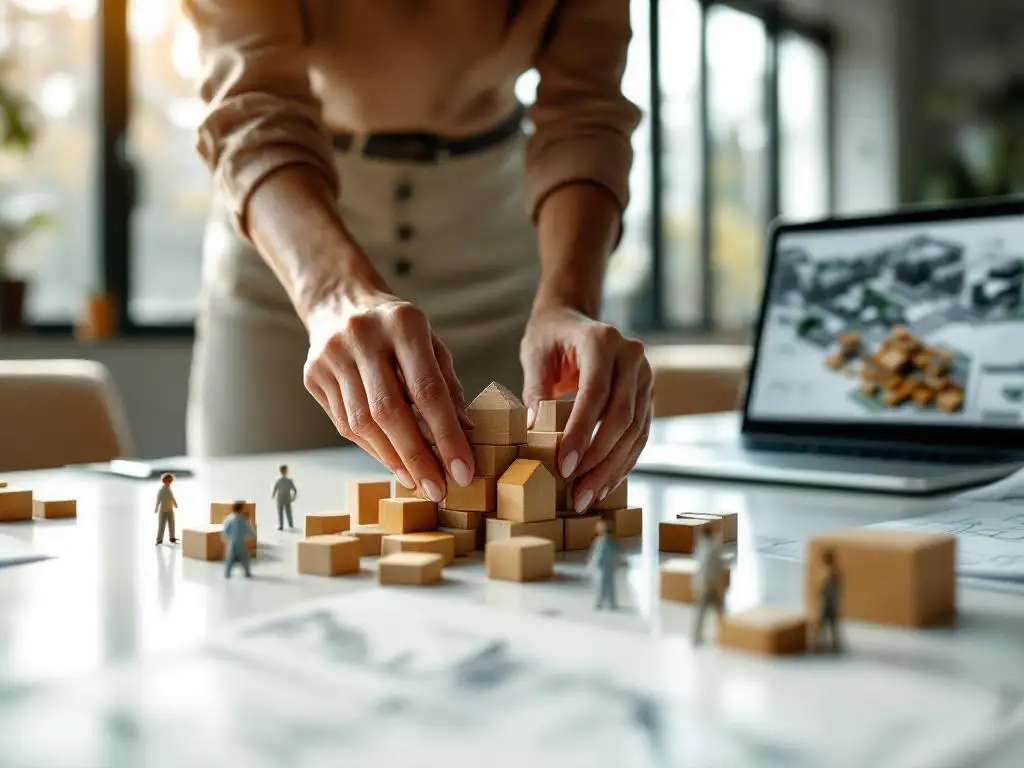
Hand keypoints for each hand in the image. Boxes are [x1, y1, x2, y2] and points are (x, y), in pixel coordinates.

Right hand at [303, 287, 474, 501]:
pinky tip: (392, 462)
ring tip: (417, 481)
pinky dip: (371, 448)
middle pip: (390, 411)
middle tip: (438, 489)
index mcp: (403, 323)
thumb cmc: (397, 329)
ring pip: (362, 422)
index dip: (447, 435)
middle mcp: (362, 336)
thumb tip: (465, 432)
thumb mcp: (431, 343)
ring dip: (393, 459)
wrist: (340, 301)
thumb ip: (447, 384)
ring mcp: (331, 356)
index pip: (428, 390)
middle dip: (418, 457)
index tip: (462, 470)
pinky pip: (344, 423)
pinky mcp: (313, 375)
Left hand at [520, 305, 652, 512]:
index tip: (564, 467)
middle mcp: (632, 357)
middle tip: (577, 493)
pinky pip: (640, 435)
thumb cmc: (550, 338)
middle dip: (599, 460)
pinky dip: (622, 462)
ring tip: (588, 497)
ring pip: (635, 432)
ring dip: (612, 469)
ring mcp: (645, 377)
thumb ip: (535, 392)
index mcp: (603, 341)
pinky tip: (604, 484)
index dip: (582, 434)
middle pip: (621, 418)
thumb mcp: (535, 356)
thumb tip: (532, 434)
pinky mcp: (647, 396)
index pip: (596, 395)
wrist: (573, 320)